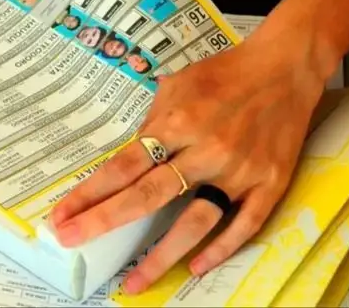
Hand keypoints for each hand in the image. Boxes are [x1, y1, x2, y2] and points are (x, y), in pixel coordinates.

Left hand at [49, 26, 329, 294]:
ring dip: (162, 255)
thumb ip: (152, 124)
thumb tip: (129, 160)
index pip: (124, 166)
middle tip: (73, 241)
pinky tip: (196, 267)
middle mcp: (207, 149)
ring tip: (135, 281)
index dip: (90, 194)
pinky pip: (244, 225)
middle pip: (148, 195)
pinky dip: (221, 249)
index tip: (63, 214)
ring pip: (195, 222)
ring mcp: (240, 171)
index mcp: (179, 122)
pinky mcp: (270, 184)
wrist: (285, 68)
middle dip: (105, 221)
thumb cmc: (225, 74)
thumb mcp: (178, 85)